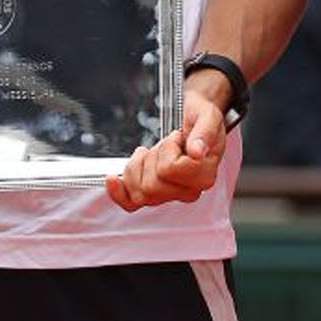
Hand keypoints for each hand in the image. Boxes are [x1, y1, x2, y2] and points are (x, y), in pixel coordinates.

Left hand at [107, 78, 228, 211]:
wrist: (196, 120)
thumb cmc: (202, 119)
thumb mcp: (207, 116)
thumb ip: (204, 132)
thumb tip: (196, 152)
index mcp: (204, 176)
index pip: (169, 171)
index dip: (168, 149)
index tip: (178, 138)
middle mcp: (189, 191)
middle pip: (150, 186)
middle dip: (151, 158)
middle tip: (165, 145)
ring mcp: (171, 195)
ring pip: (138, 193)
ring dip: (138, 166)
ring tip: (154, 152)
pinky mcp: (155, 194)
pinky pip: (131, 204)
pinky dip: (118, 193)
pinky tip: (113, 179)